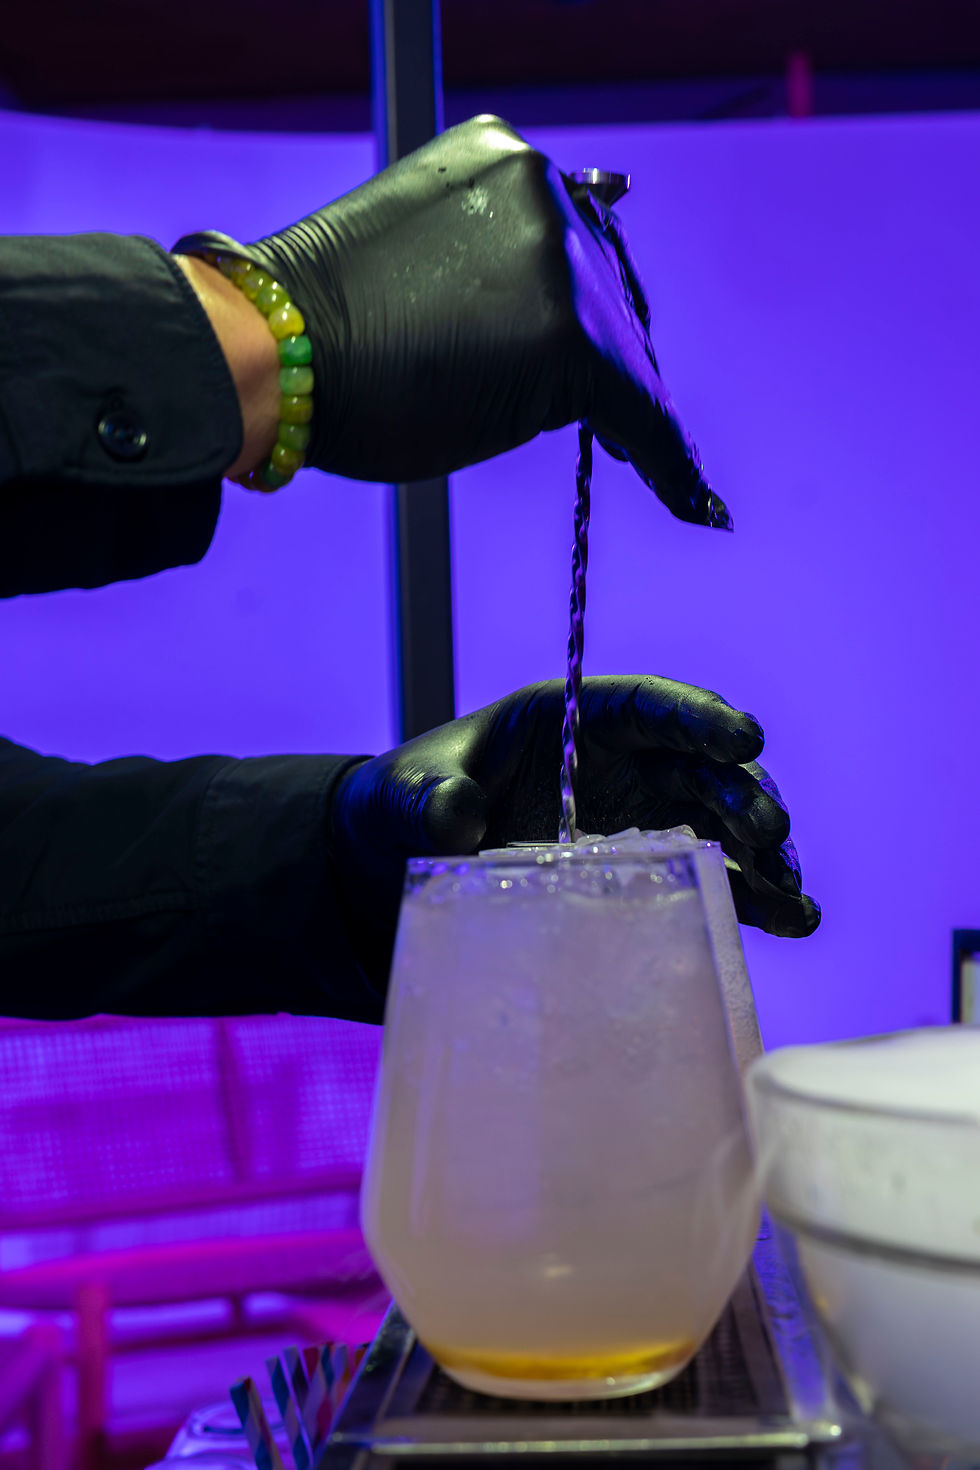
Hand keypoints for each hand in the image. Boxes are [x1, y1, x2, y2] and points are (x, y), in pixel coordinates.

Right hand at [175, 115, 729, 528]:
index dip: (600, 312)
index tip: (626, 355)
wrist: (271, 348)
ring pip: (624, 359)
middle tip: (622, 430)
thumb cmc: (321, 326)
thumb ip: (490, 269)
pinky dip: (670, 465)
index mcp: (506, 162)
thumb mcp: (421, 262)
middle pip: (611, 300)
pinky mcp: (568, 340)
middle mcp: (546, 196)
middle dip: (609, 364)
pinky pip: (641, 413)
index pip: (581, 247)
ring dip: (625, 412)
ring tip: (656, 467)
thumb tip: (542, 319)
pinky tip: (698, 503)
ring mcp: (560, 265)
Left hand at [328, 676, 819, 992]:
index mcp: (574, 717)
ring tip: (795, 898)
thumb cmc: (410, 803)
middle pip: (699, 767)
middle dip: (742, 795)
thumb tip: (457, 819)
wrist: (404, 858)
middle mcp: (620, 761)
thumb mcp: (408, 796)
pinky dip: (749, 896)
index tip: (745, 738)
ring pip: (719, 822)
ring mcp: (638, 815)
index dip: (700, 716)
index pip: (649, 704)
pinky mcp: (643, 869)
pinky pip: (708, 876)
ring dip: (762, 854)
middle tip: (770, 834)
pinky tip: (789, 920)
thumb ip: (431, 800)